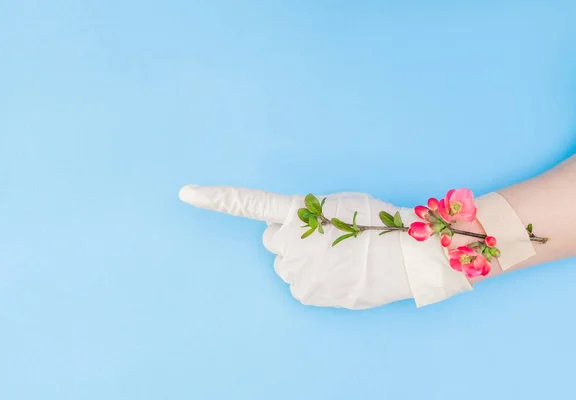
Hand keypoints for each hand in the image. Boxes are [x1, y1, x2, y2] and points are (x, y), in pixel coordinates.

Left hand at [179, 185, 471, 308]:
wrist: (405, 257)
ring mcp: (294, 269)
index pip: (248, 203)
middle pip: (272, 239)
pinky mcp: (303, 293)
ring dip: (302, 260)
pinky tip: (337, 274)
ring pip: (285, 264)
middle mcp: (288, 240)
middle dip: (289, 238)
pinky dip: (312, 280)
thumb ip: (308, 216)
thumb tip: (298, 239)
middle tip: (323, 238)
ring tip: (337, 257)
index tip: (185, 193)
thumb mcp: (339, 204)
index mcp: (296, 211)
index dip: (216, 198)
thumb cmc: (378, 224)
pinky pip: (298, 284)